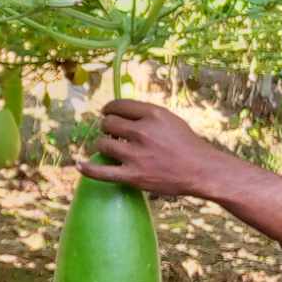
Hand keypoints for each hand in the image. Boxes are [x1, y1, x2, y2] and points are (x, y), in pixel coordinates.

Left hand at [79, 100, 232, 198]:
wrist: (201, 170)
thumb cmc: (187, 145)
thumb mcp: (170, 120)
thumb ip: (146, 115)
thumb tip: (120, 111)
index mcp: (152, 114)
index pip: (118, 105)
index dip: (109, 109)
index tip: (107, 114)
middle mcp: (142, 131)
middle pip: (108, 123)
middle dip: (107, 128)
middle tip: (112, 134)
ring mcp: (136, 154)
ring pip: (103, 144)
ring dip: (103, 146)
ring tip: (110, 149)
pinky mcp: (133, 176)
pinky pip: (101, 172)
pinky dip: (88, 169)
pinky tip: (80, 166)